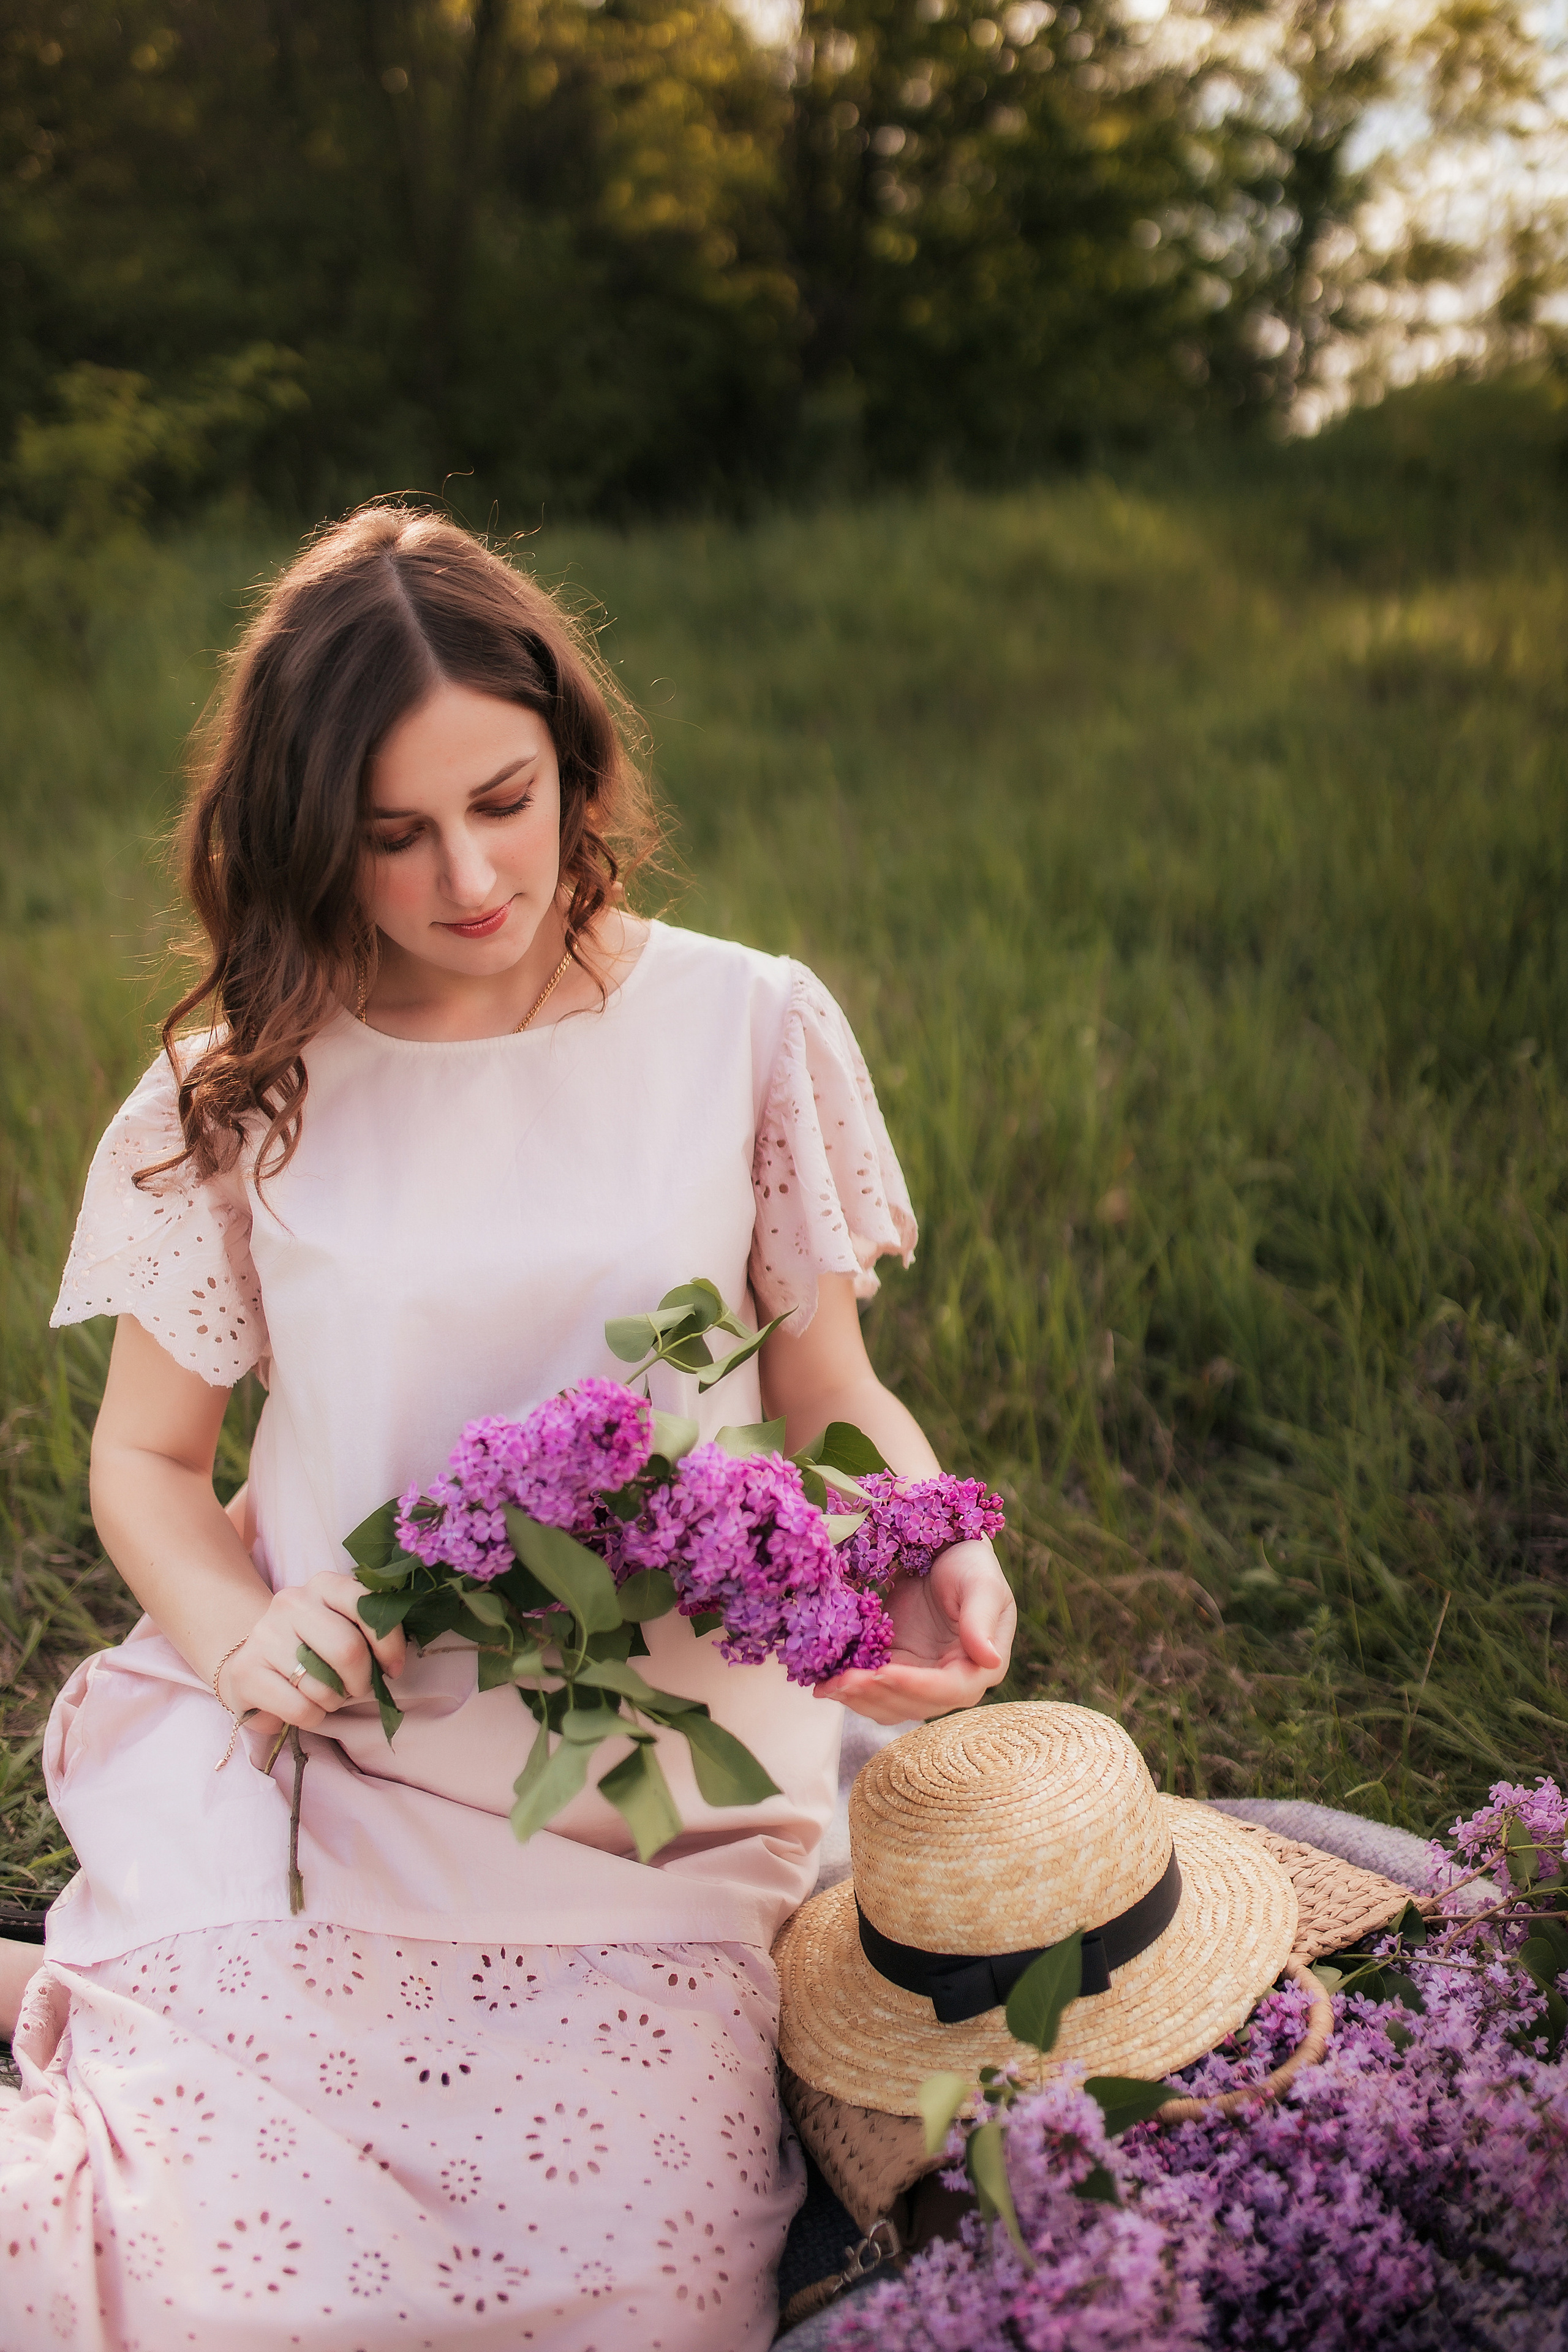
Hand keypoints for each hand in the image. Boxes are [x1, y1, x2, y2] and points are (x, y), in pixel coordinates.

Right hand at [215, 1571, 405, 1737]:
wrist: (250, 1662)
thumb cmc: (310, 1648)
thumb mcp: (341, 1626)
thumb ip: (368, 1631)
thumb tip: (394, 1661)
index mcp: (323, 1585)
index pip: (367, 1606)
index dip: (389, 1644)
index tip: (393, 1668)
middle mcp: (292, 1602)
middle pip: (348, 1650)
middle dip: (361, 1681)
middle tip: (356, 1688)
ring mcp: (265, 1635)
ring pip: (323, 1685)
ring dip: (334, 1701)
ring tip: (325, 1695)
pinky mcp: (246, 1672)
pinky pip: (300, 1709)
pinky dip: (312, 1717)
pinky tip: (304, 1707)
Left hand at [814, 1539, 1016, 1723]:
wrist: (941, 1549)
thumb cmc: (969, 1561)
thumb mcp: (982, 1583)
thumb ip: (982, 1619)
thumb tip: (990, 1659)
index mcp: (981, 1666)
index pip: (950, 1689)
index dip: (916, 1686)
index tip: (884, 1673)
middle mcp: (951, 1681)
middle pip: (914, 1704)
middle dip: (877, 1694)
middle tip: (842, 1681)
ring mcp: (920, 1677)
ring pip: (888, 1704)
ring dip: (858, 1698)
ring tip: (828, 1685)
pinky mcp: (894, 1666)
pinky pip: (871, 1687)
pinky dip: (849, 1688)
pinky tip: (823, 1681)